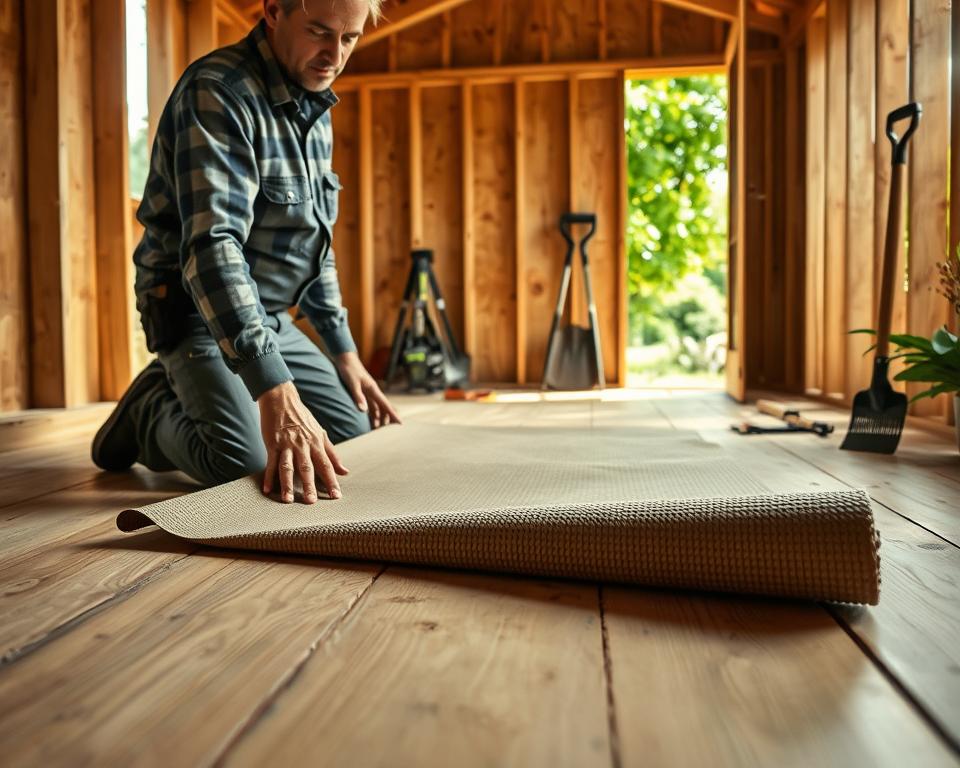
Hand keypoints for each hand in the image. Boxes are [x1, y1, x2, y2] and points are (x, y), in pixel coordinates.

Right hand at [258, 381, 348, 503]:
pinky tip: (267, 489)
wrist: (282, 400)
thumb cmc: (303, 418)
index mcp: (316, 443)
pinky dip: (269, 476)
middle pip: (307, 468)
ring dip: (288, 484)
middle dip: (310, 486)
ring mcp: (287, 444)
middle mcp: (303, 445)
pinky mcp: (272, 443)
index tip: (336, 496)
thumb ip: (332, 454)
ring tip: (288, 500)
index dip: (332, 481)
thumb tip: (345, 471)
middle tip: (312, 503)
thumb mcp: (321, 433)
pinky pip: (271, 462)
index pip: (326, 465)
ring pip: (288, 467)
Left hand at [335, 351, 401, 428]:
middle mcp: (373, 391)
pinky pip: (370, 404)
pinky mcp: (362, 391)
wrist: (345, 359)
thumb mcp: (353, 384)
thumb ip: (358, 397)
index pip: (385, 404)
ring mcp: (368, 391)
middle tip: (391, 430)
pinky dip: (371, 412)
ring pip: (377, 407)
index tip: (400, 423)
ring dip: (379, 417)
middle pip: (384, 407)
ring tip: (378, 428)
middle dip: (388, 418)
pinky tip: (370, 418)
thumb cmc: (349, 370)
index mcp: (373, 389)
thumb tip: (364, 411)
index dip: (393, 414)